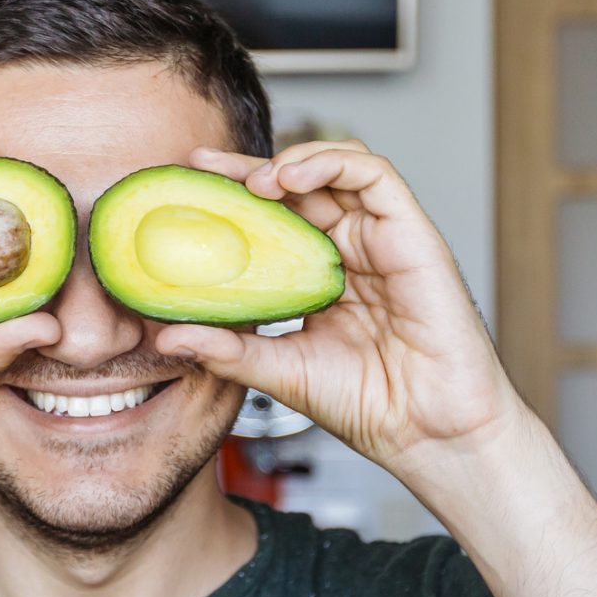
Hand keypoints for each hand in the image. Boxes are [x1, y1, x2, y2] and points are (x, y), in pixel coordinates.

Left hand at [155, 140, 529, 485]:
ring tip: (253, 180)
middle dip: (249, 168)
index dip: (233, 197)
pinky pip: (377, 177)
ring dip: (292, 160)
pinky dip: (333, 162)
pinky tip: (292, 175)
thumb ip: (228, 349)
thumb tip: (168, 337)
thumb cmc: (369, 406)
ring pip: (339, 167)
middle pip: (301, 186)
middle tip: (203, 166)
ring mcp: (384, 241)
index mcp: (321, 277)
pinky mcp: (414, 236)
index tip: (189, 187)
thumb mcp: (280, 372)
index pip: (275, 218)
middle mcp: (353, 251)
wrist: (429, 436)